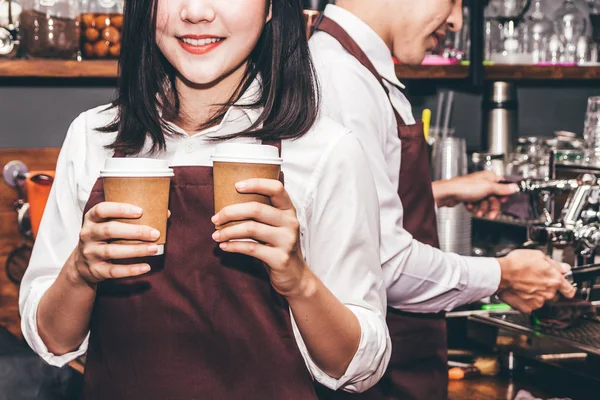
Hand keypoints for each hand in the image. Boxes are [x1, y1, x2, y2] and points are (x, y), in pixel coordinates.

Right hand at [73, 202, 164, 284]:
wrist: (83, 264)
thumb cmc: (106, 238)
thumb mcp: (110, 224)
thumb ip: (133, 217)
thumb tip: (165, 214)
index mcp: (92, 219)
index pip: (102, 210)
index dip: (120, 209)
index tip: (140, 211)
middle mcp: (87, 234)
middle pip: (109, 230)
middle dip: (135, 232)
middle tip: (155, 233)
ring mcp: (90, 253)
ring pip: (112, 251)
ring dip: (136, 250)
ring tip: (154, 249)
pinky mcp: (95, 270)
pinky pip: (114, 271)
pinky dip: (131, 269)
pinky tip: (146, 267)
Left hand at [211, 179, 309, 297]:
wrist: (295, 276)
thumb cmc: (278, 246)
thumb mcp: (276, 226)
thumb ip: (262, 214)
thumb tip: (228, 203)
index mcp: (289, 210)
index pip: (276, 188)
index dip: (256, 184)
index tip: (236, 186)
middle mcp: (290, 222)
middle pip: (256, 209)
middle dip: (230, 212)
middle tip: (215, 219)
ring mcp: (287, 240)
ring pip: (251, 229)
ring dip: (228, 231)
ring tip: (216, 235)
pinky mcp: (280, 258)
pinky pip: (251, 248)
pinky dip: (233, 246)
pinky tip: (224, 246)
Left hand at [432, 171, 518, 218]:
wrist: (448, 194)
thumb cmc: (464, 187)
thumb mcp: (488, 188)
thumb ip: (502, 189)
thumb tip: (515, 187)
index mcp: (489, 177)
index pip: (502, 186)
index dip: (503, 196)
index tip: (502, 201)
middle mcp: (483, 183)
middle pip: (494, 197)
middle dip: (492, 207)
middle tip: (491, 215)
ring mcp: (475, 190)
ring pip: (484, 203)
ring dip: (482, 209)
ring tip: (478, 212)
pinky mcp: (468, 197)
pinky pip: (476, 205)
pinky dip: (473, 207)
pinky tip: (469, 206)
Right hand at [496, 250, 575, 312]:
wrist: (500, 274)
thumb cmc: (517, 264)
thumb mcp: (538, 256)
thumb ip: (554, 264)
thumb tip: (563, 268)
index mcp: (555, 280)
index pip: (570, 291)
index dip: (567, 289)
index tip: (564, 288)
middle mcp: (549, 293)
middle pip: (554, 295)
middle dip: (547, 289)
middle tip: (536, 281)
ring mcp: (538, 302)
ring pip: (541, 300)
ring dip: (536, 295)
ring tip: (525, 285)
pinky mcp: (527, 307)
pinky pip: (530, 306)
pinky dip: (526, 301)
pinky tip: (520, 292)